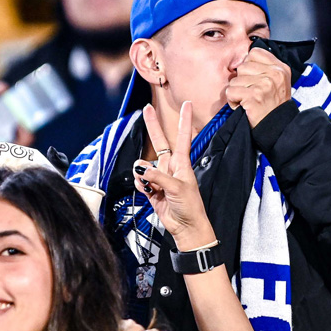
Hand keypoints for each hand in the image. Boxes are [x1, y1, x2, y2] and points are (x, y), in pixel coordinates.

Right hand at [134, 102, 216, 249]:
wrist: (186, 227)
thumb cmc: (190, 206)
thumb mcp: (177, 188)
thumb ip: (158, 176)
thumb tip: (142, 169)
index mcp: (182, 163)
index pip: (183, 136)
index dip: (184, 120)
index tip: (187, 104)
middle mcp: (170, 166)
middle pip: (159, 141)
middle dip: (153, 125)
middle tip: (147, 109)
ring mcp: (160, 176)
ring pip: (144, 166)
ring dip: (143, 174)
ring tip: (152, 186)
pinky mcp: (152, 188)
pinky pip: (140, 181)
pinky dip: (141, 186)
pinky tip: (149, 193)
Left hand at [225, 45, 290, 127]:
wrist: (278, 128)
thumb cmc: (274, 106)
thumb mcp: (277, 82)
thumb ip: (265, 68)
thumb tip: (246, 58)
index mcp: (280, 68)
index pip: (254, 53)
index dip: (249, 66)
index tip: (254, 79)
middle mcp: (274, 74)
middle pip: (243, 66)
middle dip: (242, 81)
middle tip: (252, 93)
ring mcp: (265, 84)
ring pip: (235, 80)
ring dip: (237, 92)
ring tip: (249, 100)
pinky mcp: (254, 96)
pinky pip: (231, 92)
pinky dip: (233, 101)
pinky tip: (244, 106)